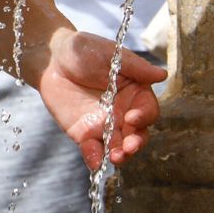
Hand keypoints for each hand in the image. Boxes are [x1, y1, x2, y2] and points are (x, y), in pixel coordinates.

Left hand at [33, 29, 167, 171]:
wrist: (51, 59)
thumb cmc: (84, 50)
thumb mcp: (110, 54)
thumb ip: (135, 67)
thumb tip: (163, 75)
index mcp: (135, 93)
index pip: (147, 110)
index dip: (144, 116)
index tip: (132, 117)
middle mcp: (124, 113)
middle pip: (137, 134)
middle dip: (135, 143)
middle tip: (128, 147)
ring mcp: (105, 126)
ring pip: (118, 147)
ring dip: (119, 155)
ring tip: (115, 158)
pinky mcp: (85, 134)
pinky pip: (93, 150)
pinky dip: (95, 158)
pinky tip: (95, 162)